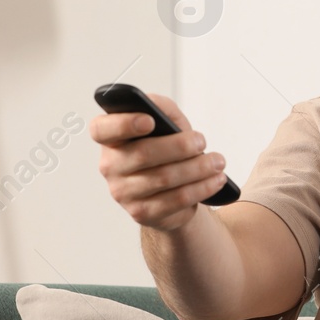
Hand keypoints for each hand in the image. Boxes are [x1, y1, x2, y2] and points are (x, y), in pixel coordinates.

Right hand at [91, 93, 227, 231]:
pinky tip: (216, 180)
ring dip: (197, 168)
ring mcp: (123, 192)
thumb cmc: (165, 149)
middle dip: (179, 146)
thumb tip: (157, 107)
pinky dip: (201, 188)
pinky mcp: (141, 212)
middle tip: (201, 141)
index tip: (150, 120)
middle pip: (143, 154)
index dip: (123, 124)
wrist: (171, 189)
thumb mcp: (164, 123)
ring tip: (218, 162)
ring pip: (164, 178)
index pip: (101, 129)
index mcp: (110, 139)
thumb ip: (159, 108)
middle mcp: (110, 166)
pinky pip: (175, 199)